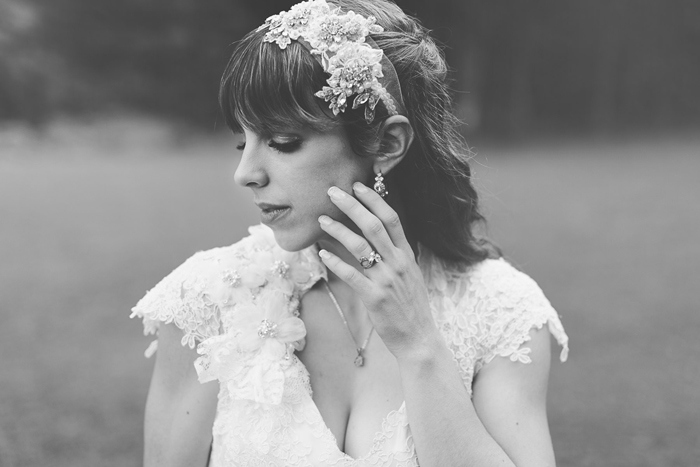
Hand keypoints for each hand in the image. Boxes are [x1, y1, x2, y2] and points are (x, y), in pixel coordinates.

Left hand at [317, 182, 439, 360]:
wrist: (419, 339)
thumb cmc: (412, 307)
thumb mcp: (411, 276)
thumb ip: (397, 256)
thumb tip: (379, 239)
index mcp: (407, 255)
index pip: (391, 219)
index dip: (374, 200)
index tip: (358, 185)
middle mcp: (398, 263)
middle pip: (373, 226)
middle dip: (352, 206)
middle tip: (333, 192)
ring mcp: (386, 280)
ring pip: (360, 247)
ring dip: (338, 230)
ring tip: (321, 220)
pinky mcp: (374, 297)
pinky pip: (351, 275)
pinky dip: (335, 262)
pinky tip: (322, 253)